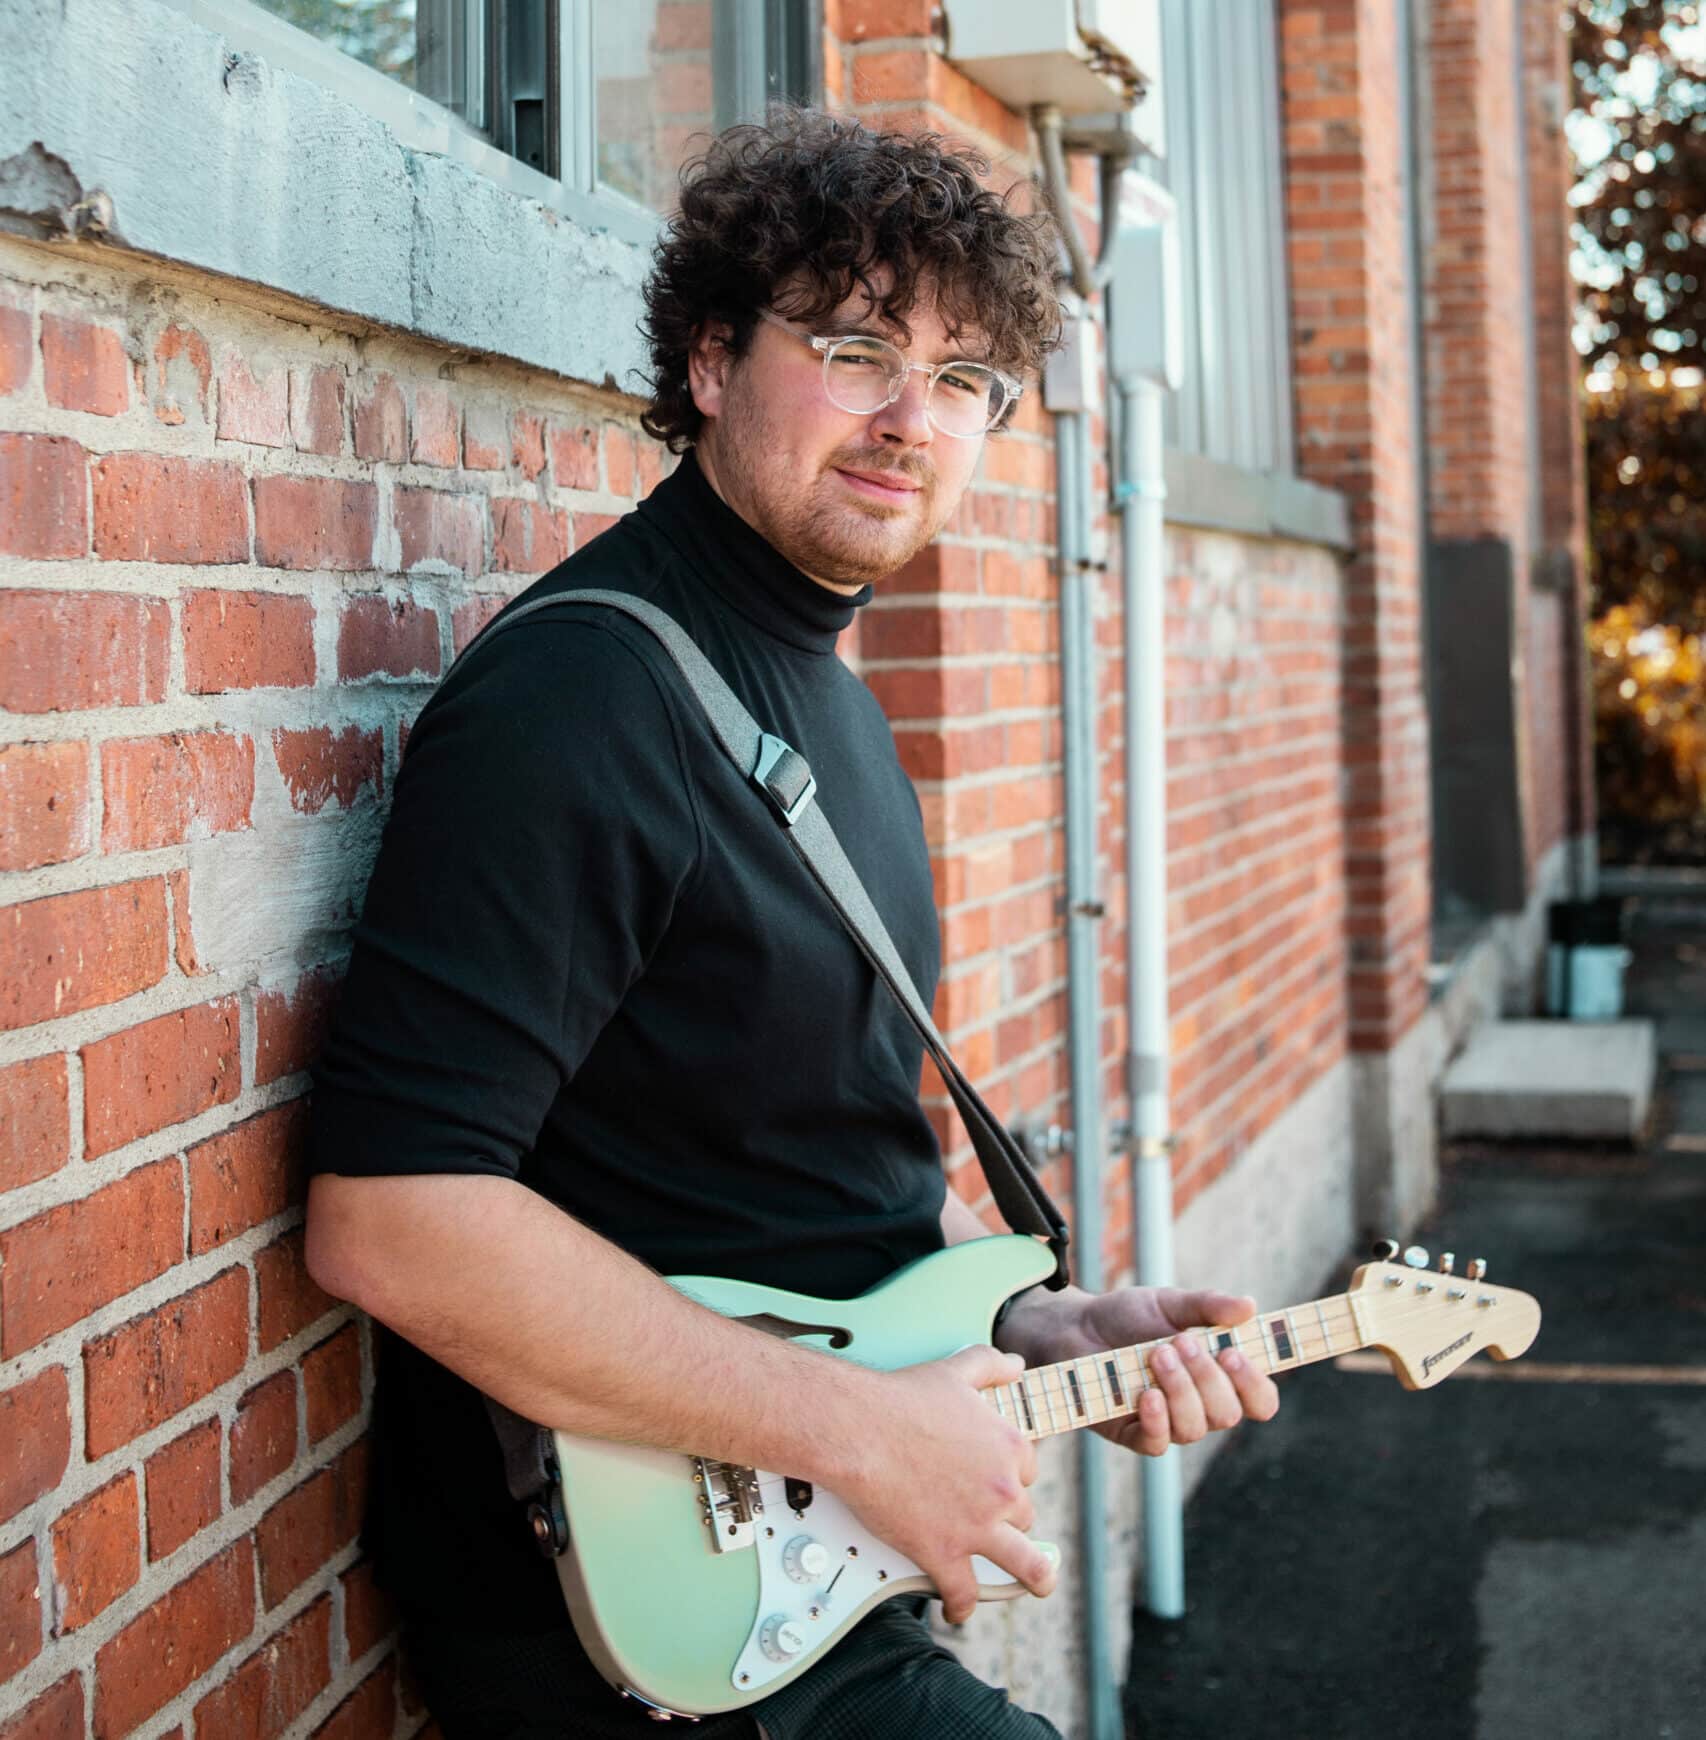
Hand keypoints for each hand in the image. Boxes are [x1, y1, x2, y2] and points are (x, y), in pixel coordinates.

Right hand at [836, 1345, 1057, 1624]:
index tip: (994, 1476)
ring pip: (1026, 1564)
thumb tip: (1018, 1365)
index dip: (1010, 1473)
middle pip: (1024, 1513)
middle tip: (993, 1519)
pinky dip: (962, 1605)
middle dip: (1011, 1517)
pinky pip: (965, 1593)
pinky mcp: (944, 1554)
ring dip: (1036, 1577)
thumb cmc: (902, 1398)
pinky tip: (958, 1608)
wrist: (859, 1429)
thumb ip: (993, 1365)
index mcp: (1009, 1446)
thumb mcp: (957, 1370)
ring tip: (1037, 1583)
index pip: (1026, 1469)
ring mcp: (977, 1527)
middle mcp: (1002, 1490)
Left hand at [994, 1283, 1278, 1455]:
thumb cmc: (1127, 1317)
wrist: (1075, 1326)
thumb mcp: (1169, 1303)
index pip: (1259, 1400)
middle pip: (1228, 1414)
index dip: (1256, 1385)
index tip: (1235, 1354)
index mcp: (1217, 1376)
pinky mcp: (1134, 1434)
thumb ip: (1209, 1306)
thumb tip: (1249, 1305)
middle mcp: (1199, 1405)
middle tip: (1181, 1342)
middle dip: (1208, 1377)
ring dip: (1180, 1389)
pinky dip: (1157, 1419)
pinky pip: (1157, 1443)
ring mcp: (1168, 1423)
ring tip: (1157, 1354)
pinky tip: (1147, 1394)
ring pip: (1195, 1428)